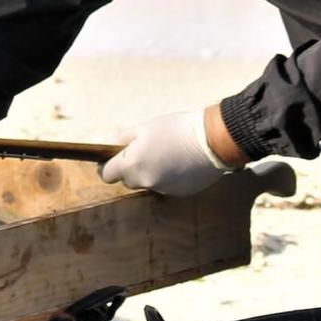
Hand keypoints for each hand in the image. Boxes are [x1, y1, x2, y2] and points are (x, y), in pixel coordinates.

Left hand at [100, 108, 233, 195]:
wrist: (212, 141)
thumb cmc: (176, 129)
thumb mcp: (146, 127)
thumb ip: (125, 138)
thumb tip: (116, 144)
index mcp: (132, 166)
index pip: (108, 175)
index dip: (107, 166)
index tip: (111, 159)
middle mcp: (145, 183)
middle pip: (128, 181)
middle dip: (131, 169)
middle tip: (143, 152)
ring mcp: (163, 190)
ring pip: (148, 183)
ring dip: (151, 173)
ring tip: (165, 155)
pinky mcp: (180, 193)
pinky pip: (166, 187)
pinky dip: (168, 177)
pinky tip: (180, 163)